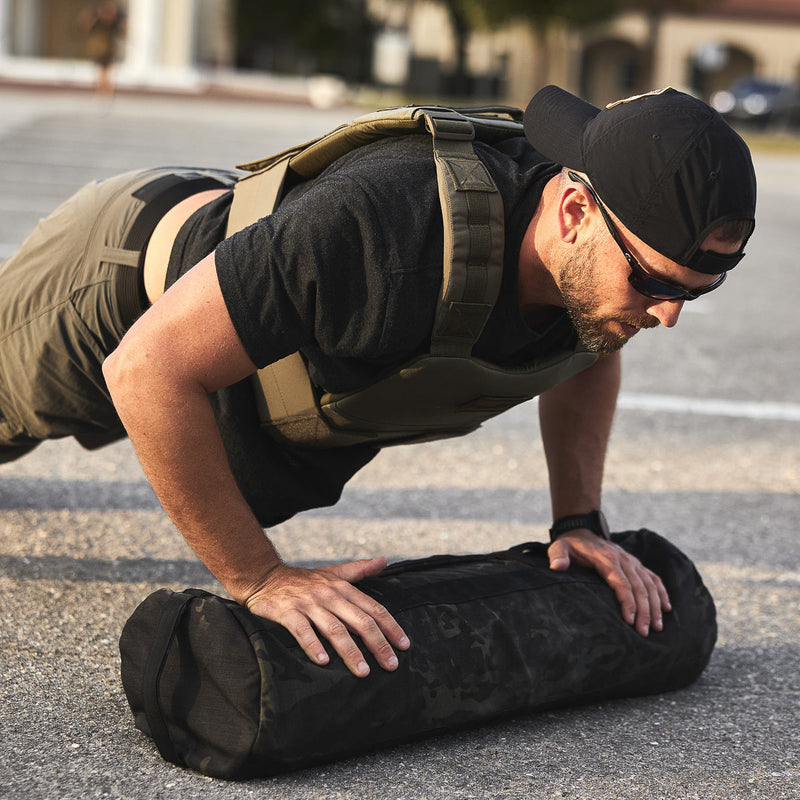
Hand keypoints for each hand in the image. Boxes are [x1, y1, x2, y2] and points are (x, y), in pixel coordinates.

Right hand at [243, 557, 409, 677]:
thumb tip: (384, 560)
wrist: (264, 577)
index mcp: (342, 588)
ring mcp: (309, 604)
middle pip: (360, 621)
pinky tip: (323, 662)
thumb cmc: (303, 580)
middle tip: (391, 664)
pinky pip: (303, 631)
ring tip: (363, 671)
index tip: (404, 645)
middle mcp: (329, 595)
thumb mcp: (332, 572)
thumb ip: (359, 569)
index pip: (373, 608)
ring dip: (351, 651)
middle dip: (378, 644)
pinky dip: (313, 646)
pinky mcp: (288, 613)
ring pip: (335, 629)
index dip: (390, 627)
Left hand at [548, 530, 671, 636]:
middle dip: (643, 611)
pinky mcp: (636, 564)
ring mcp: (632, 561)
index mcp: (606, 558)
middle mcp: (623, 559)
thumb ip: (558, 556)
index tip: (629, 621)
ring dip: (655, 606)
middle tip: (644, 632)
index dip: (627, 601)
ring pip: (649, 584)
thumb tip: (557, 567)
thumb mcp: (559, 547)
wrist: (582, 532)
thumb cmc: (570, 545)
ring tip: (657, 627)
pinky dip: (662, 592)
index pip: (621, 582)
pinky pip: (653, 578)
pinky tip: (667, 608)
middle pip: (638, 587)